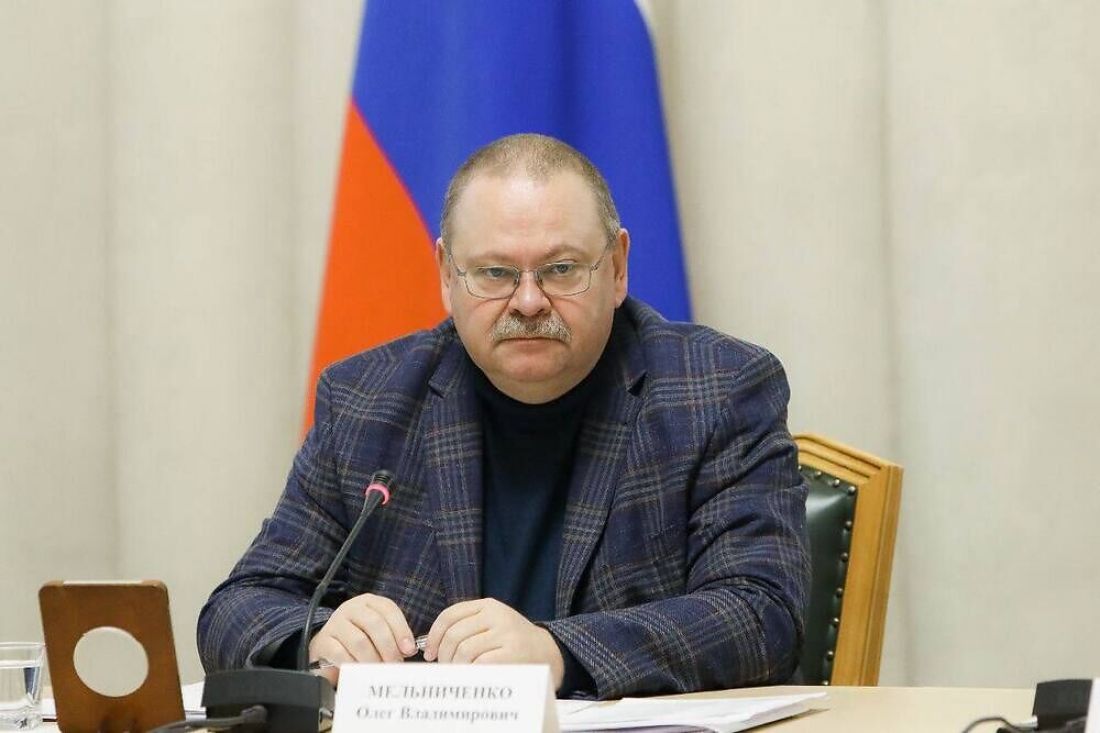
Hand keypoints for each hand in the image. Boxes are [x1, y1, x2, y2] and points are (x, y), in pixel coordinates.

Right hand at [307, 593, 416, 683]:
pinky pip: (340, 653)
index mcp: (369, 602)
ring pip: (359, 641)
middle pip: (374, 623)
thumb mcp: (378, 634)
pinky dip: (354, 664)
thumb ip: (393, 638)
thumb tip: (408, 651)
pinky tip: (360, 672)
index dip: (401, 629)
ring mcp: (335, 623)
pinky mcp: (323, 641)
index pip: (388, 609)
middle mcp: (351, 608)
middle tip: (395, 664)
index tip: (409, 649)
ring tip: (380, 671)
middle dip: (389, 646)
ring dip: (373, 659)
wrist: (328, 649)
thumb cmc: (360, 640)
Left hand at [422, 598, 564, 689]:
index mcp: (488, 606)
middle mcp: (497, 615)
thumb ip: (467, 627)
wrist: (547, 651)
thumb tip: (432, 646)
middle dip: (443, 655)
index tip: (429, 653)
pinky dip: (471, 672)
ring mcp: (506, 633)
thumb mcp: (492, 624)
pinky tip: (472, 676)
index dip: (434, 636)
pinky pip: (480, 663)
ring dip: (455, 667)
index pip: (450, 615)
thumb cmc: (512, 641)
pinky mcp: (512, 652)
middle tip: (444, 668)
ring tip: (458, 674)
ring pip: (464, 650)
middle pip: (454, 635)